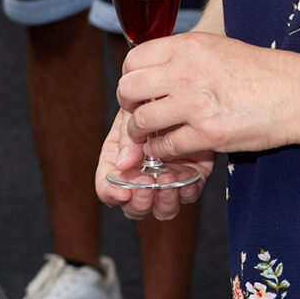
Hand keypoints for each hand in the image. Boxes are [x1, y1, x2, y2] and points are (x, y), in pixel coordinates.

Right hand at [95, 108, 211, 218]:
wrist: (182, 89)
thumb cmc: (149, 97)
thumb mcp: (133, 112)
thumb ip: (127, 137)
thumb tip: (123, 165)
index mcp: (119, 162)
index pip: (108, 188)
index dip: (112, 194)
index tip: (122, 193)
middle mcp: (141, 175)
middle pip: (135, 207)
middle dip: (140, 203)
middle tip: (147, 188)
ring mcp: (166, 177)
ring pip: (162, 208)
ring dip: (164, 201)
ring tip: (168, 181)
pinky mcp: (191, 175)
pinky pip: (188, 194)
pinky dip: (187, 191)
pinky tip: (187, 180)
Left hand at [115, 32, 299, 169]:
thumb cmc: (266, 72)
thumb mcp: (219, 48)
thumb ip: (184, 56)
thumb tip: (155, 68)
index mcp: (187, 46)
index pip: (133, 60)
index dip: (130, 76)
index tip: (136, 87)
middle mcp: (185, 72)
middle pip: (129, 89)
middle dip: (128, 104)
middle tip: (136, 112)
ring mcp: (195, 104)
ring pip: (141, 120)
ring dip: (140, 131)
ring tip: (149, 134)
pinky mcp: (207, 134)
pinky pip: (165, 145)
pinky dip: (162, 150)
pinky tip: (168, 148)